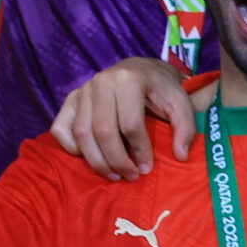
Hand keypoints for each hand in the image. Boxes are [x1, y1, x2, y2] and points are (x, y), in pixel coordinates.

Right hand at [50, 57, 194, 179]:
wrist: (142, 70)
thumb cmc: (161, 89)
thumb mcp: (180, 102)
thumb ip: (185, 127)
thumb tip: (180, 155)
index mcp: (129, 78)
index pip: (130, 124)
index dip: (140, 151)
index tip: (147, 168)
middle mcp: (101, 81)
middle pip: (103, 131)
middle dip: (117, 160)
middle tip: (130, 176)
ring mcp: (83, 89)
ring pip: (82, 133)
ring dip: (97, 161)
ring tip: (114, 175)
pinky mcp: (70, 99)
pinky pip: (61, 128)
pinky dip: (70, 147)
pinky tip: (89, 157)